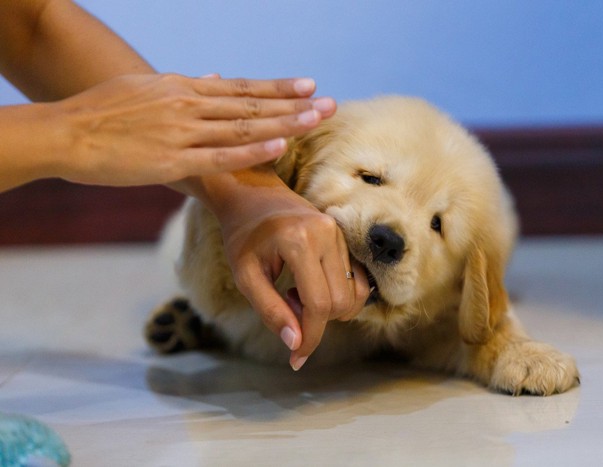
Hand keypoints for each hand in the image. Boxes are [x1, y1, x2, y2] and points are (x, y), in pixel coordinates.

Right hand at [50, 73, 333, 185]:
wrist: (67, 132)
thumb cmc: (104, 112)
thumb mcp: (146, 89)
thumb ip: (184, 88)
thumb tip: (213, 78)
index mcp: (183, 88)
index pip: (241, 88)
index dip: (276, 88)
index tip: (308, 85)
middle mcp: (189, 105)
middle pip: (252, 105)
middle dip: (294, 104)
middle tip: (329, 103)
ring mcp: (183, 132)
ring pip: (244, 127)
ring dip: (284, 123)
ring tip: (317, 119)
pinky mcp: (172, 160)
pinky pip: (220, 156)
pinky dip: (252, 151)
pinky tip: (280, 146)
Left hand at [219, 185, 369, 370]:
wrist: (254, 196)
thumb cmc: (243, 237)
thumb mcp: (245, 277)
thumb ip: (270, 311)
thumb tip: (296, 344)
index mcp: (299, 242)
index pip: (319, 304)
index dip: (311, 337)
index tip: (297, 359)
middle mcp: (326, 234)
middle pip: (340, 302)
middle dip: (317, 322)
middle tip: (286, 305)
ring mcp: (339, 233)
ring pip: (352, 294)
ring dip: (328, 309)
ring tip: (296, 293)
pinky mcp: (345, 237)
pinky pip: (355, 280)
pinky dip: (339, 296)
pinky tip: (311, 286)